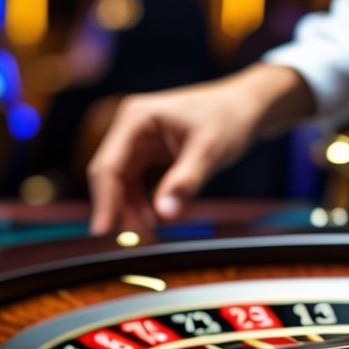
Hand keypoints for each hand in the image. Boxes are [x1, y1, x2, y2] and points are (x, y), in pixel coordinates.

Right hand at [86, 63, 313, 233]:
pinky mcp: (145, 155)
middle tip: (133, 242)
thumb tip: (164, 215)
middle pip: (109, 178)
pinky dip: (142, 205)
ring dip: (131, 212)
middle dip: (118, 210)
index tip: (103, 231)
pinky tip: (156, 220)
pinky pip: (134, 186)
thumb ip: (186, 181)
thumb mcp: (210, 150)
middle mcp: (129, 130)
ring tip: (148, 235)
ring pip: (120, 186)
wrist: (245, 107)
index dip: (103, 201)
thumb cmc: (229, 118)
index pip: (108, 166)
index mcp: (135, 119)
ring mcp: (135, 143)